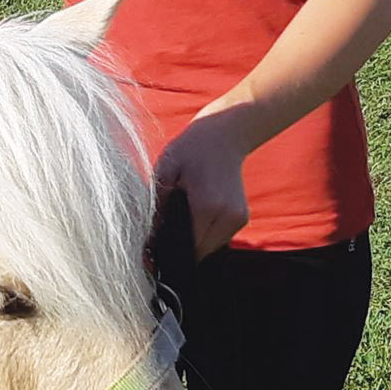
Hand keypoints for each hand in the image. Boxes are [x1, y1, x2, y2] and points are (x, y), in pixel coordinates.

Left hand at [153, 111, 250, 261]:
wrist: (224, 135)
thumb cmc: (190, 149)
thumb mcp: (165, 171)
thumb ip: (157, 206)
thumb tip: (148, 236)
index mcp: (208, 206)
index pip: (189, 247)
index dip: (168, 252)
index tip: (152, 254)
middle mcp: (228, 216)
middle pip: (200, 252)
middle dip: (180, 249)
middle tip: (160, 241)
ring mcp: (239, 218)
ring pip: (211, 247)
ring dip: (194, 242)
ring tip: (178, 225)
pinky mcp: (242, 217)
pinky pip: (219, 238)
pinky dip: (205, 234)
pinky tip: (193, 219)